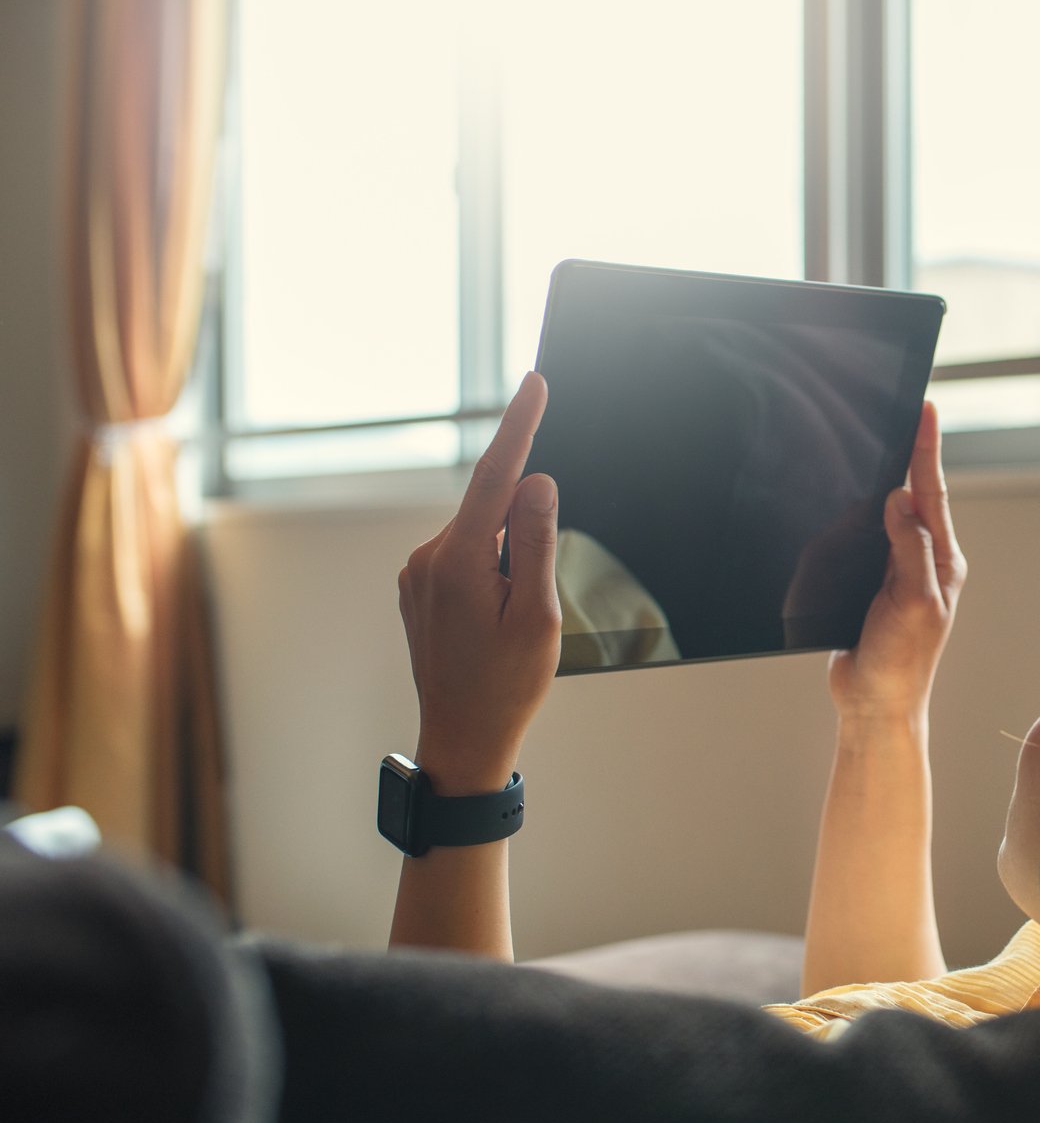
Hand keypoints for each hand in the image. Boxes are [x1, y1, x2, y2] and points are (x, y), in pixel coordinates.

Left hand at [398, 372, 561, 793]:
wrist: (462, 738)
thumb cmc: (506, 684)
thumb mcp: (538, 614)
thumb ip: (536, 541)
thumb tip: (536, 482)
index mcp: (459, 561)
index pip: (496, 476)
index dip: (520, 426)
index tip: (534, 384)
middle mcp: (428, 558)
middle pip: (494, 512)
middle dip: (526, 539)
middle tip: (533, 608)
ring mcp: (418, 574)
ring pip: (482, 539)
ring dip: (510, 566)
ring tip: (510, 629)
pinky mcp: (418, 588)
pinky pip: (468, 559)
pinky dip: (493, 576)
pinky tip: (494, 626)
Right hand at [827, 401, 966, 720]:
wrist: (874, 705)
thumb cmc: (902, 663)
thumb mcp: (913, 603)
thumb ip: (909, 549)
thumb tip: (900, 498)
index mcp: (941, 562)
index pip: (931, 494)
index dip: (926, 449)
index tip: (925, 408)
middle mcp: (922, 561)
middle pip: (912, 497)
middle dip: (907, 456)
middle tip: (905, 413)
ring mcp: (895, 573)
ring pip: (884, 517)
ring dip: (879, 485)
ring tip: (880, 444)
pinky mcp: (869, 586)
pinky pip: (861, 543)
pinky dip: (854, 521)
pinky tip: (847, 503)